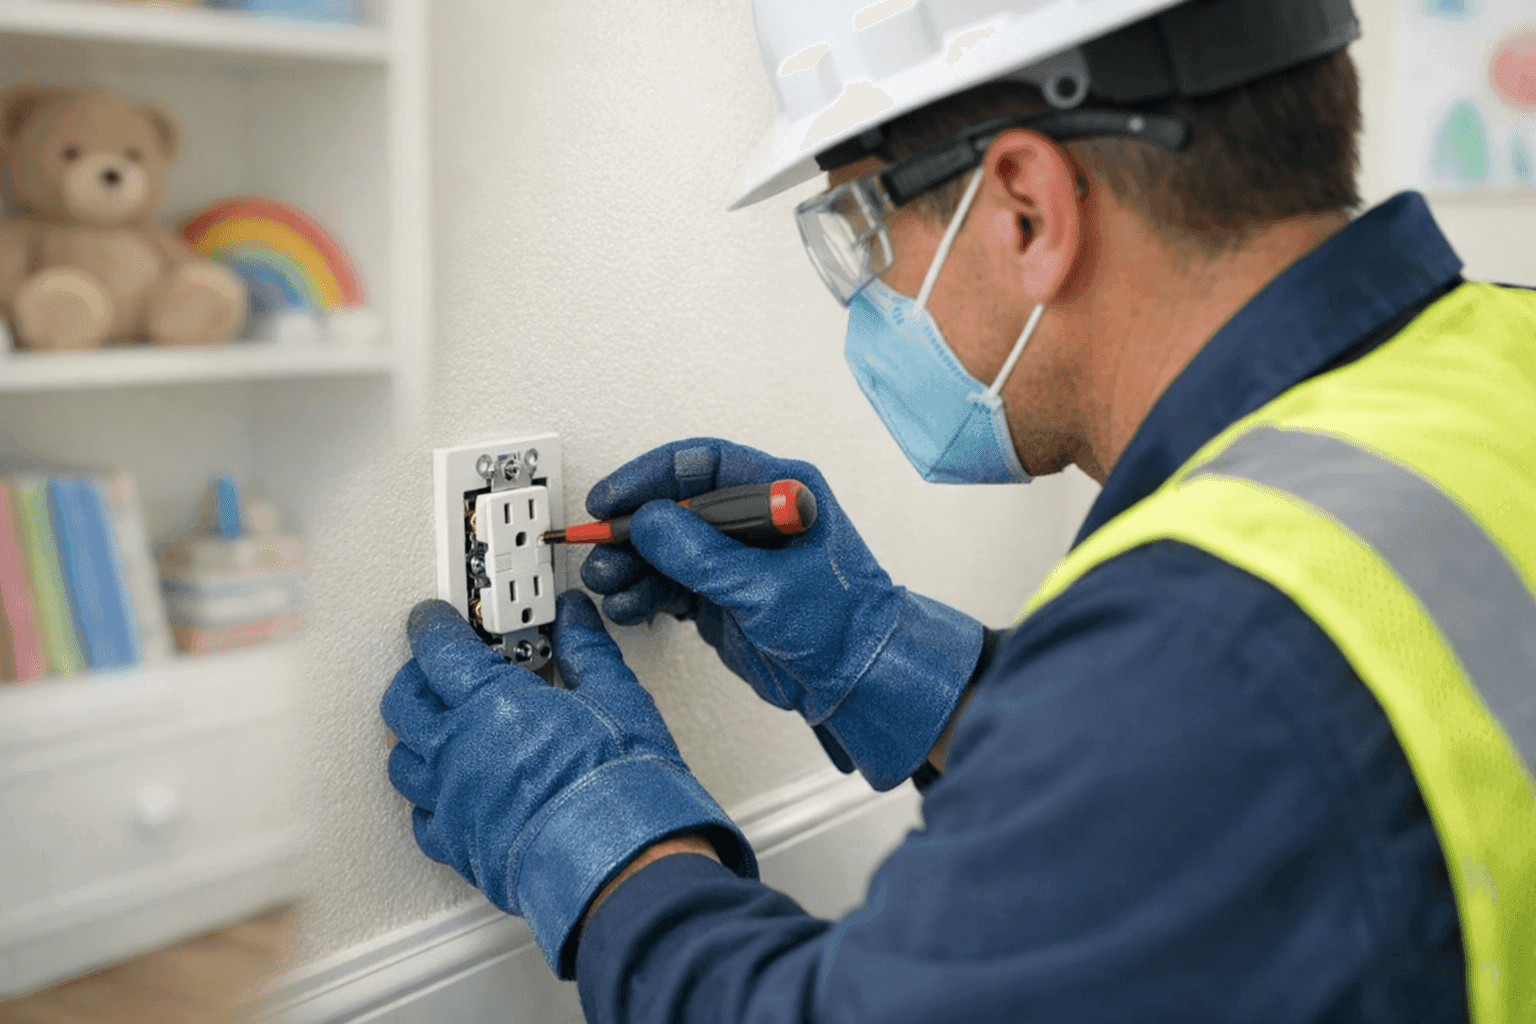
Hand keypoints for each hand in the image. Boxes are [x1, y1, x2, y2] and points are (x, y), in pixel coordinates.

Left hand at [381, 592, 755, 977]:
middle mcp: (459, 751)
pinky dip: (427, 801)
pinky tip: (449, 793)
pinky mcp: (459, 847)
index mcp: (493, 705)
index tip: (434, 621)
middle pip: (403, 704)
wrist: (621, 863)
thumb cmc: (620, 788)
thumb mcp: (618, 699)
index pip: (440, 651)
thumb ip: (589, 651)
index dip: (433, 627)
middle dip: (414, 679)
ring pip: (402, 762)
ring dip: (415, 740)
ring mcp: (453, 802)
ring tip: (437, 731)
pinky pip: (420, 819)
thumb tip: (578, 620)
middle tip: (434, 670)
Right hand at [580, 438, 983, 789]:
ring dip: (630, 565)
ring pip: (664, 547)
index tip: (612, 499)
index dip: (649, 476)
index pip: (702, 465)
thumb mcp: (766, 587)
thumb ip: (703, 554)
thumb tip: (649, 522)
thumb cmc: (843, 626)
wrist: (858, 682)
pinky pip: (668, 583)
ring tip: (607, 582)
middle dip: (631, 530)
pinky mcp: (720, 593)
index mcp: (779, 493)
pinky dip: (642, 593)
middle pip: (674, 506)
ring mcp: (734, 557)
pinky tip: (627, 605)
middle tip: (601, 549)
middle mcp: (753, 518)